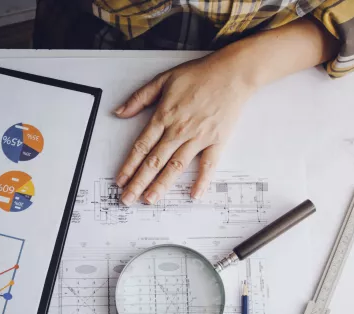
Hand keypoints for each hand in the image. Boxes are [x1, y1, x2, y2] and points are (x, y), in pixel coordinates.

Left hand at [114, 50, 256, 205]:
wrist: (233, 73)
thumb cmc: (200, 74)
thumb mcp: (164, 79)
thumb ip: (140, 97)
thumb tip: (120, 112)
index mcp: (164, 116)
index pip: (141, 146)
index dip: (129, 165)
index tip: (121, 180)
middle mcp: (179, 130)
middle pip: (154, 161)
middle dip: (139, 182)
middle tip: (128, 198)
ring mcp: (198, 137)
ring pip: (175, 166)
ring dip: (161, 185)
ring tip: (150, 200)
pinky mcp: (217, 141)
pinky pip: (208, 165)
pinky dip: (202, 181)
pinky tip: (194, 194)